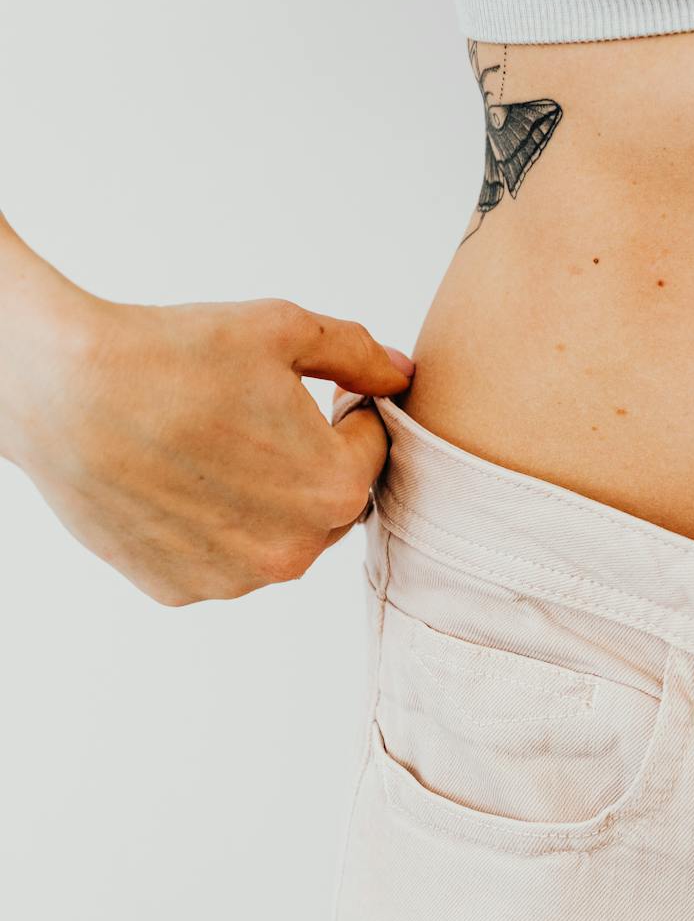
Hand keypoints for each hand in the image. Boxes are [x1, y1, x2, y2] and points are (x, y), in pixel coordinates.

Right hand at [7, 294, 413, 605]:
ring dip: (267, 498)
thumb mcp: (286, 331)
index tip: (314, 392)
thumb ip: (361, 356)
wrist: (64, 389)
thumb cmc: (174, 354)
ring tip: (218, 446)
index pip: (373, 448)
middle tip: (263, 418)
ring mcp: (232, 579)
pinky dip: (214, 525)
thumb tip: (403, 375)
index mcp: (335, 490)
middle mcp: (292, 551)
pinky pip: (222, 558)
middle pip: (331, 501)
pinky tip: (182, 479)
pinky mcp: (178, 589)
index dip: (348, 412)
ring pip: (278, 534)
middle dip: (314, 461)